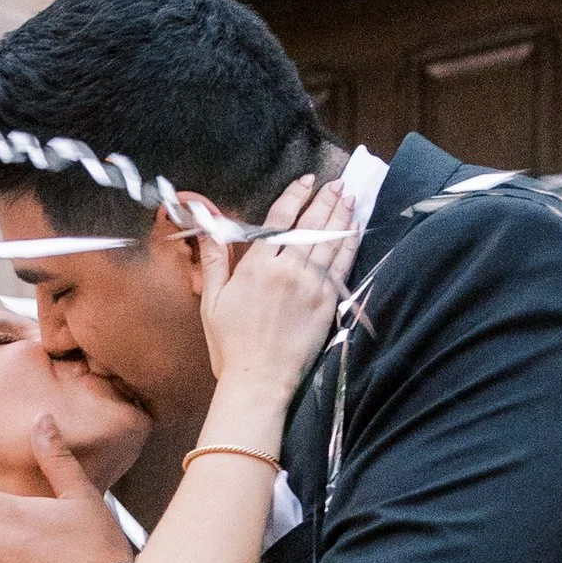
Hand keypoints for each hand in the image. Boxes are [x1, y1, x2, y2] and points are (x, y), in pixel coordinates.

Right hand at [193, 177, 355, 404]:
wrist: (258, 381)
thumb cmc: (231, 346)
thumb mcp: (212, 301)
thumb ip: (214, 260)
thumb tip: (206, 227)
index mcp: (255, 267)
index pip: (279, 220)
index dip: (295, 196)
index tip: (306, 181)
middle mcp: (286, 271)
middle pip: (310, 224)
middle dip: (325, 200)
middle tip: (338, 182)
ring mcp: (311, 286)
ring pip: (330, 240)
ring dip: (341, 215)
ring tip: (350, 197)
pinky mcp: (328, 303)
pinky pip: (343, 266)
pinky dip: (350, 244)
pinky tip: (355, 230)